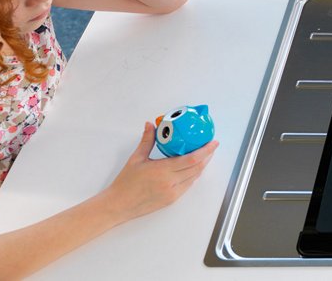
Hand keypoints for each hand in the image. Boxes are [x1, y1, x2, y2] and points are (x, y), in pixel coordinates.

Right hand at [98, 122, 217, 222]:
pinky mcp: (172, 200)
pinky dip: (193, 176)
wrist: (118, 205)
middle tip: (211, 147)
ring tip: (204, 156)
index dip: (206, 151)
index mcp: (163, 170)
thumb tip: (150, 125)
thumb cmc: (125, 183)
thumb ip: (147, 141)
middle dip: (207, 157)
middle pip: (197, 168)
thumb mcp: (136, 158)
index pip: (191, 159)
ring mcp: (173, 193)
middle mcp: (170, 182)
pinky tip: (192, 169)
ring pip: (194, 177)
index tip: (213, 143)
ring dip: (201, 166)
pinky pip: (188, 186)